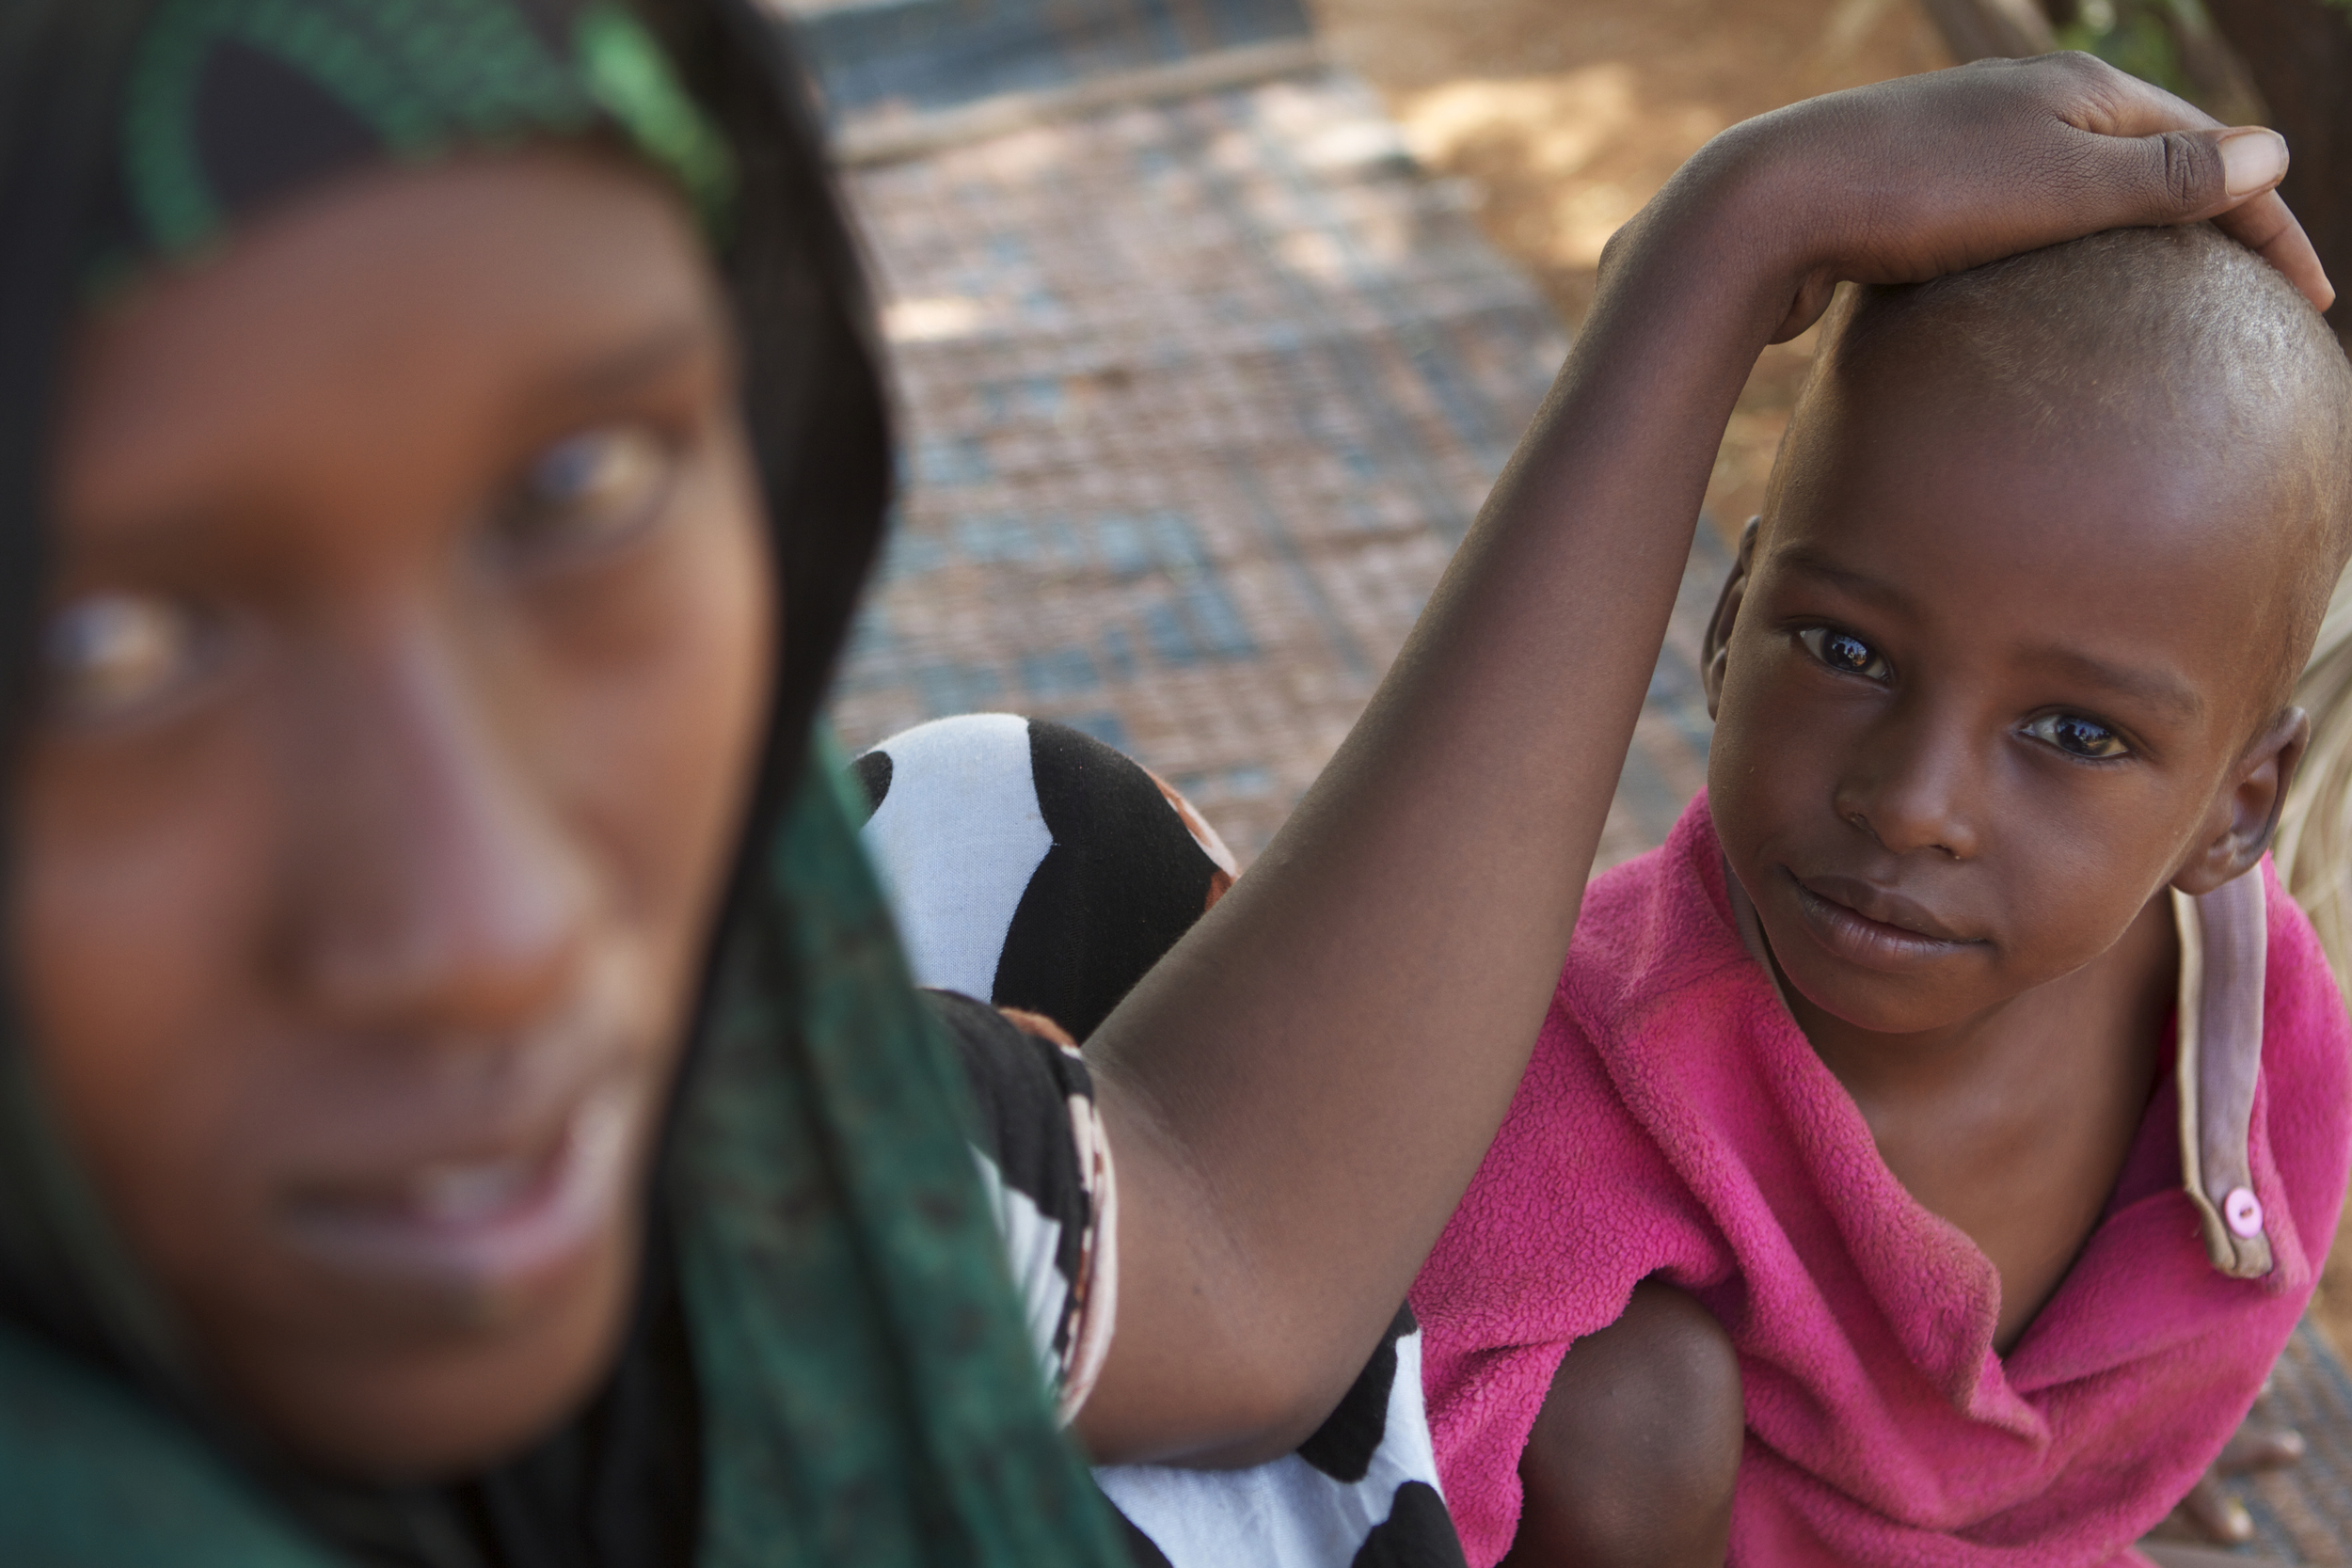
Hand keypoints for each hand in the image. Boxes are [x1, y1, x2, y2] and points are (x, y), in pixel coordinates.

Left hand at [1625, 52, 2329, 344]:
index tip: (2312, 304)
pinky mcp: (1908, 203)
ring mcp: (1962, 152)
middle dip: (2203, 229)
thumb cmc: (1912, 197)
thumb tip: (2271, 153)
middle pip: (2144, 167)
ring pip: (2072, 203)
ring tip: (2163, 317)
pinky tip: (2042, 320)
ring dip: (2125, 251)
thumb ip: (2163, 178)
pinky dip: (2050, 271)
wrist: (1763, 210)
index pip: (2205, 152)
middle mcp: (2020, 107)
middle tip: (2250, 306)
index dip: (2266, 226)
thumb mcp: (2057, 187)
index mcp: (2073, 91)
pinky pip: (2007, 236)